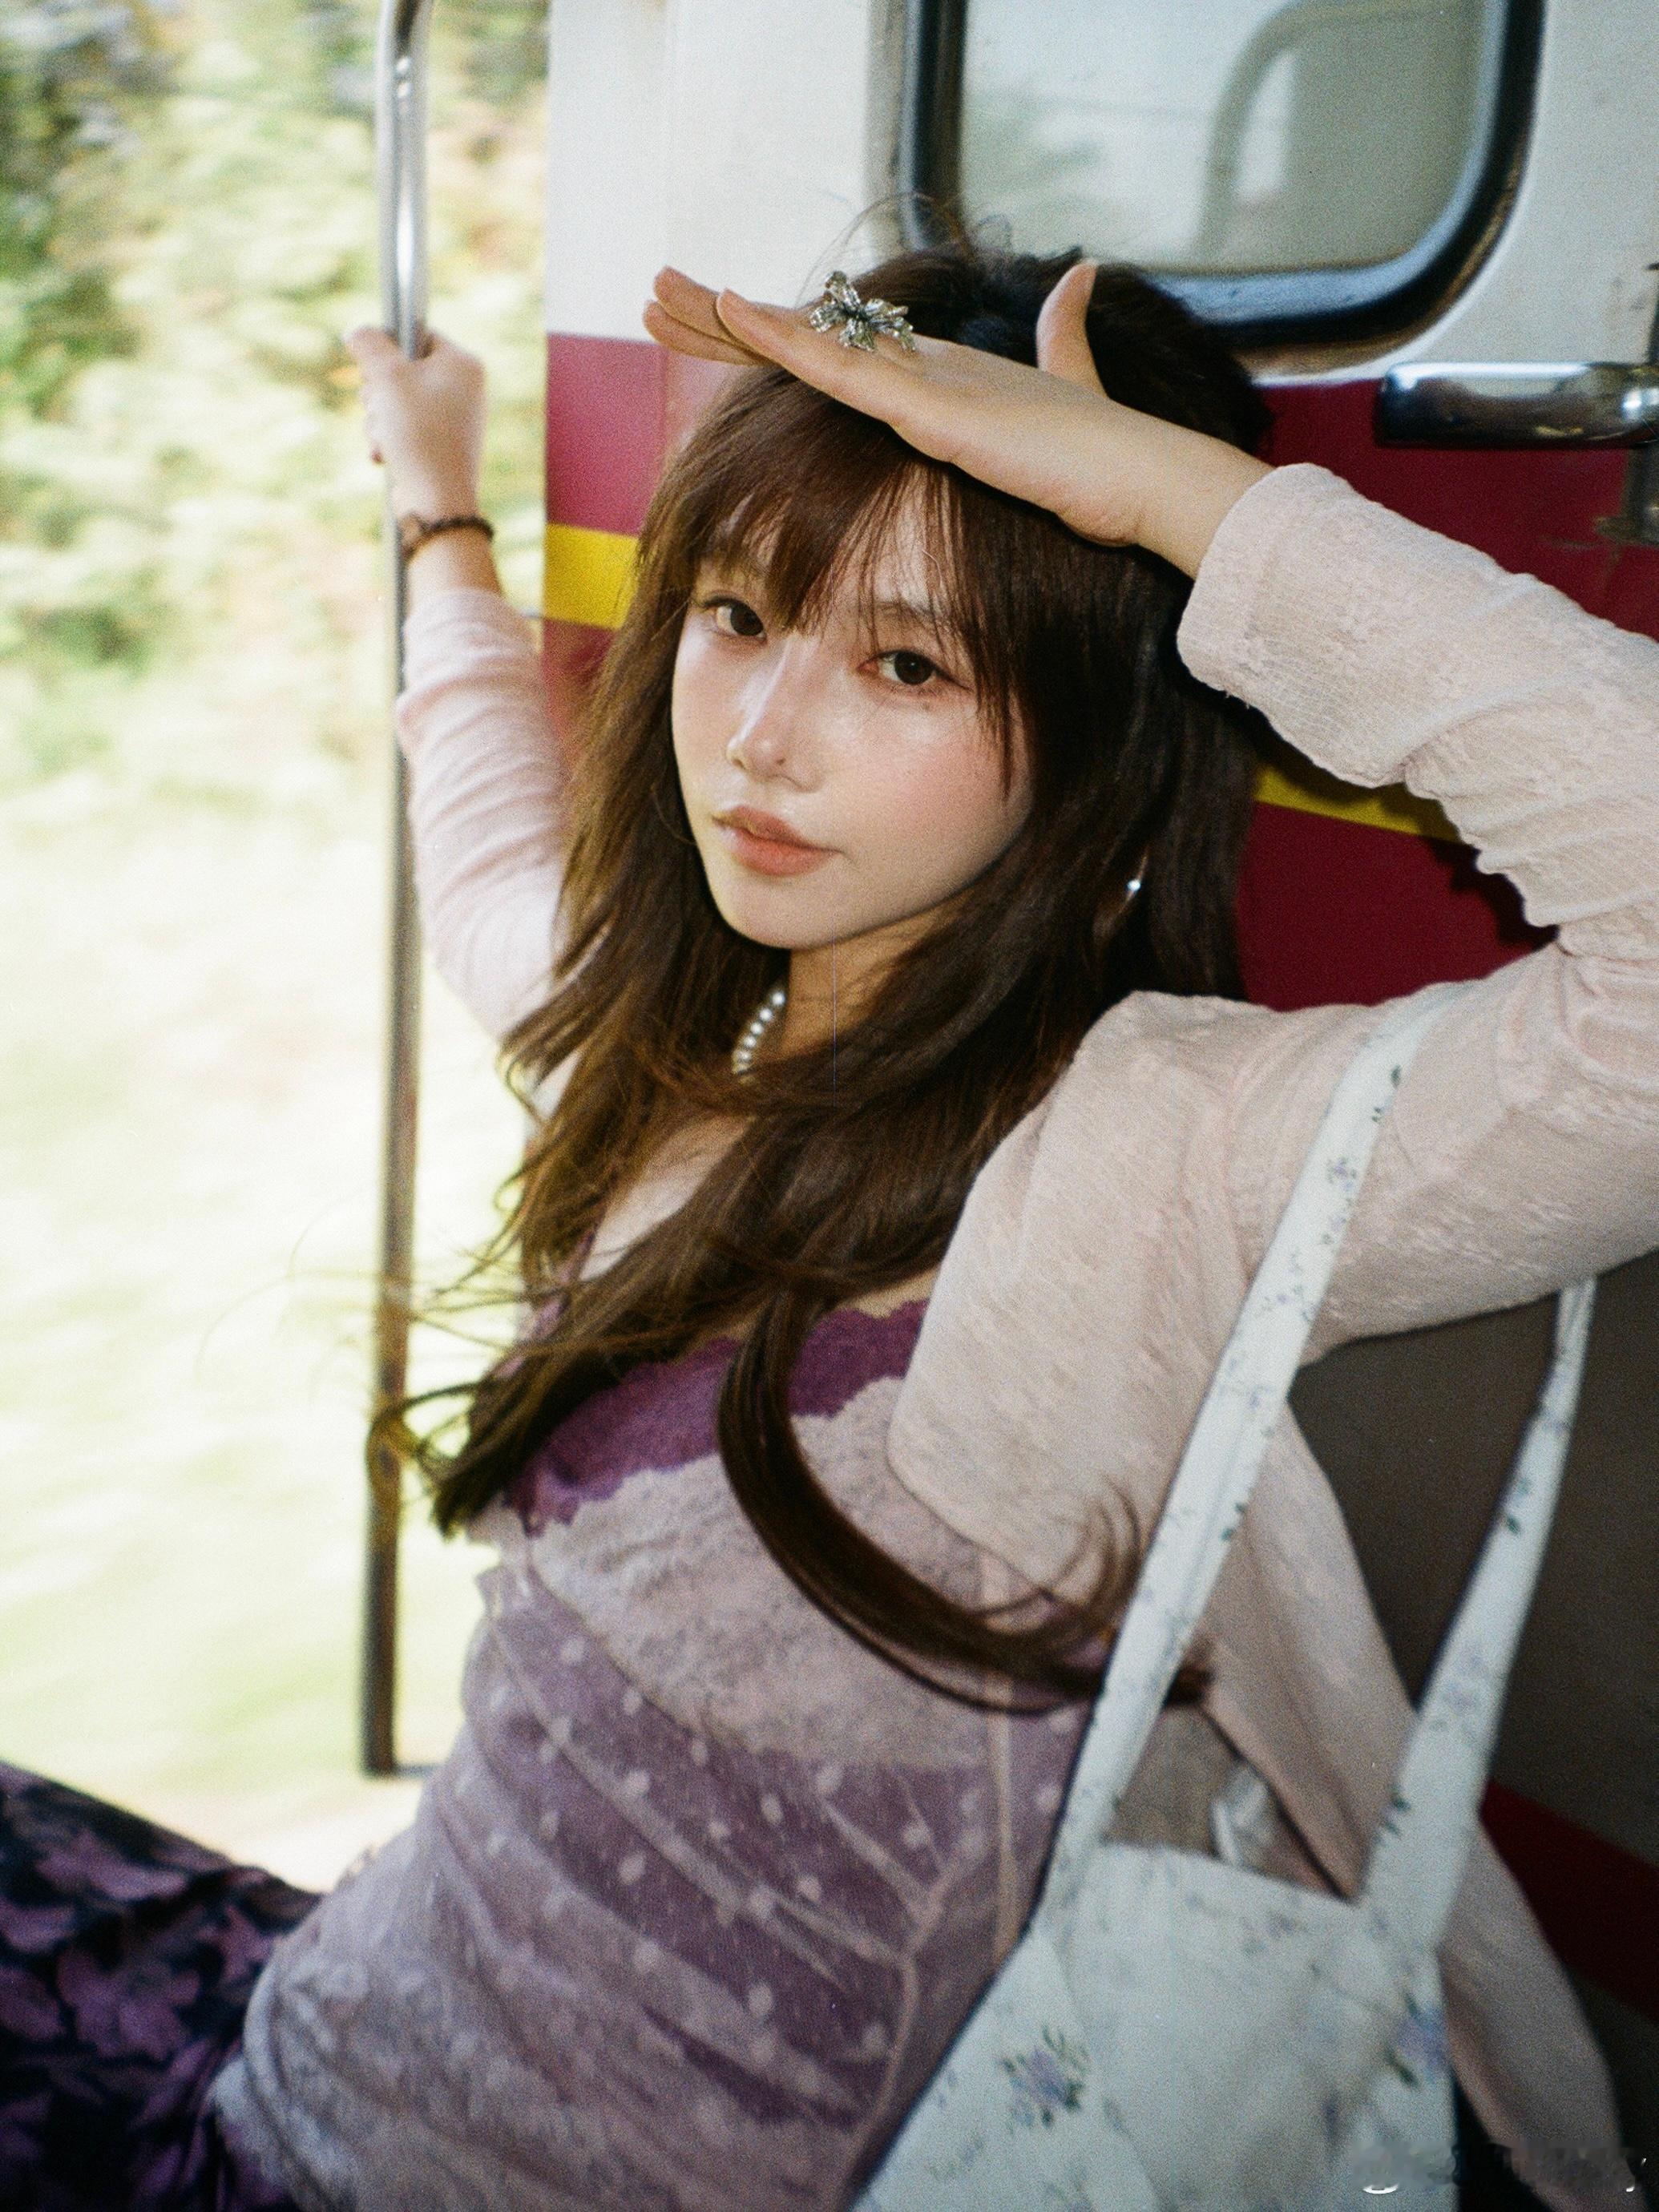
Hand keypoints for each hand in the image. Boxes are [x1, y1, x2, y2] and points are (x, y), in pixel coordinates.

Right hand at [342, 326, 485, 515]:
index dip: (387, 348)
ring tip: (385, 438)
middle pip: (401, 371)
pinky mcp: (439, 445)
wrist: (435, 500)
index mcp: (464, 364)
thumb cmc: (418, 433)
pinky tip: (386, 455)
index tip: (374, 365)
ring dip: (378, 420)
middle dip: (378, 392)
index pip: (416, 334)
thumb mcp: (386, 376)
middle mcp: (464, 389)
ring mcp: (452, 419)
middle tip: (380, 407)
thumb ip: (369, 343)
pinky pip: (402, 429)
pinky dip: (388, 440)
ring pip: (395, 402)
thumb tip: (357, 332)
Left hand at [643, 264, 1270, 577]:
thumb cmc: (1110, 466)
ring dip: (728, 319)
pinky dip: (784, 340)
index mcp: (945, 373)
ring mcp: (928, 383)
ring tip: (660, 294)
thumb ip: (1063, 339)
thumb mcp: (1069, 397)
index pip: (841, 348)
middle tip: (656, 296)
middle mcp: (927, 365)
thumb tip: (1078, 278)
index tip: (713, 319)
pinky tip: (734, 314)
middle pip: (808, 335)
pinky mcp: (933, 409)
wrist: (1148, 482)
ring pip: (808, 342)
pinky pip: (842, 370)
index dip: (774, 332)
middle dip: (727, 319)